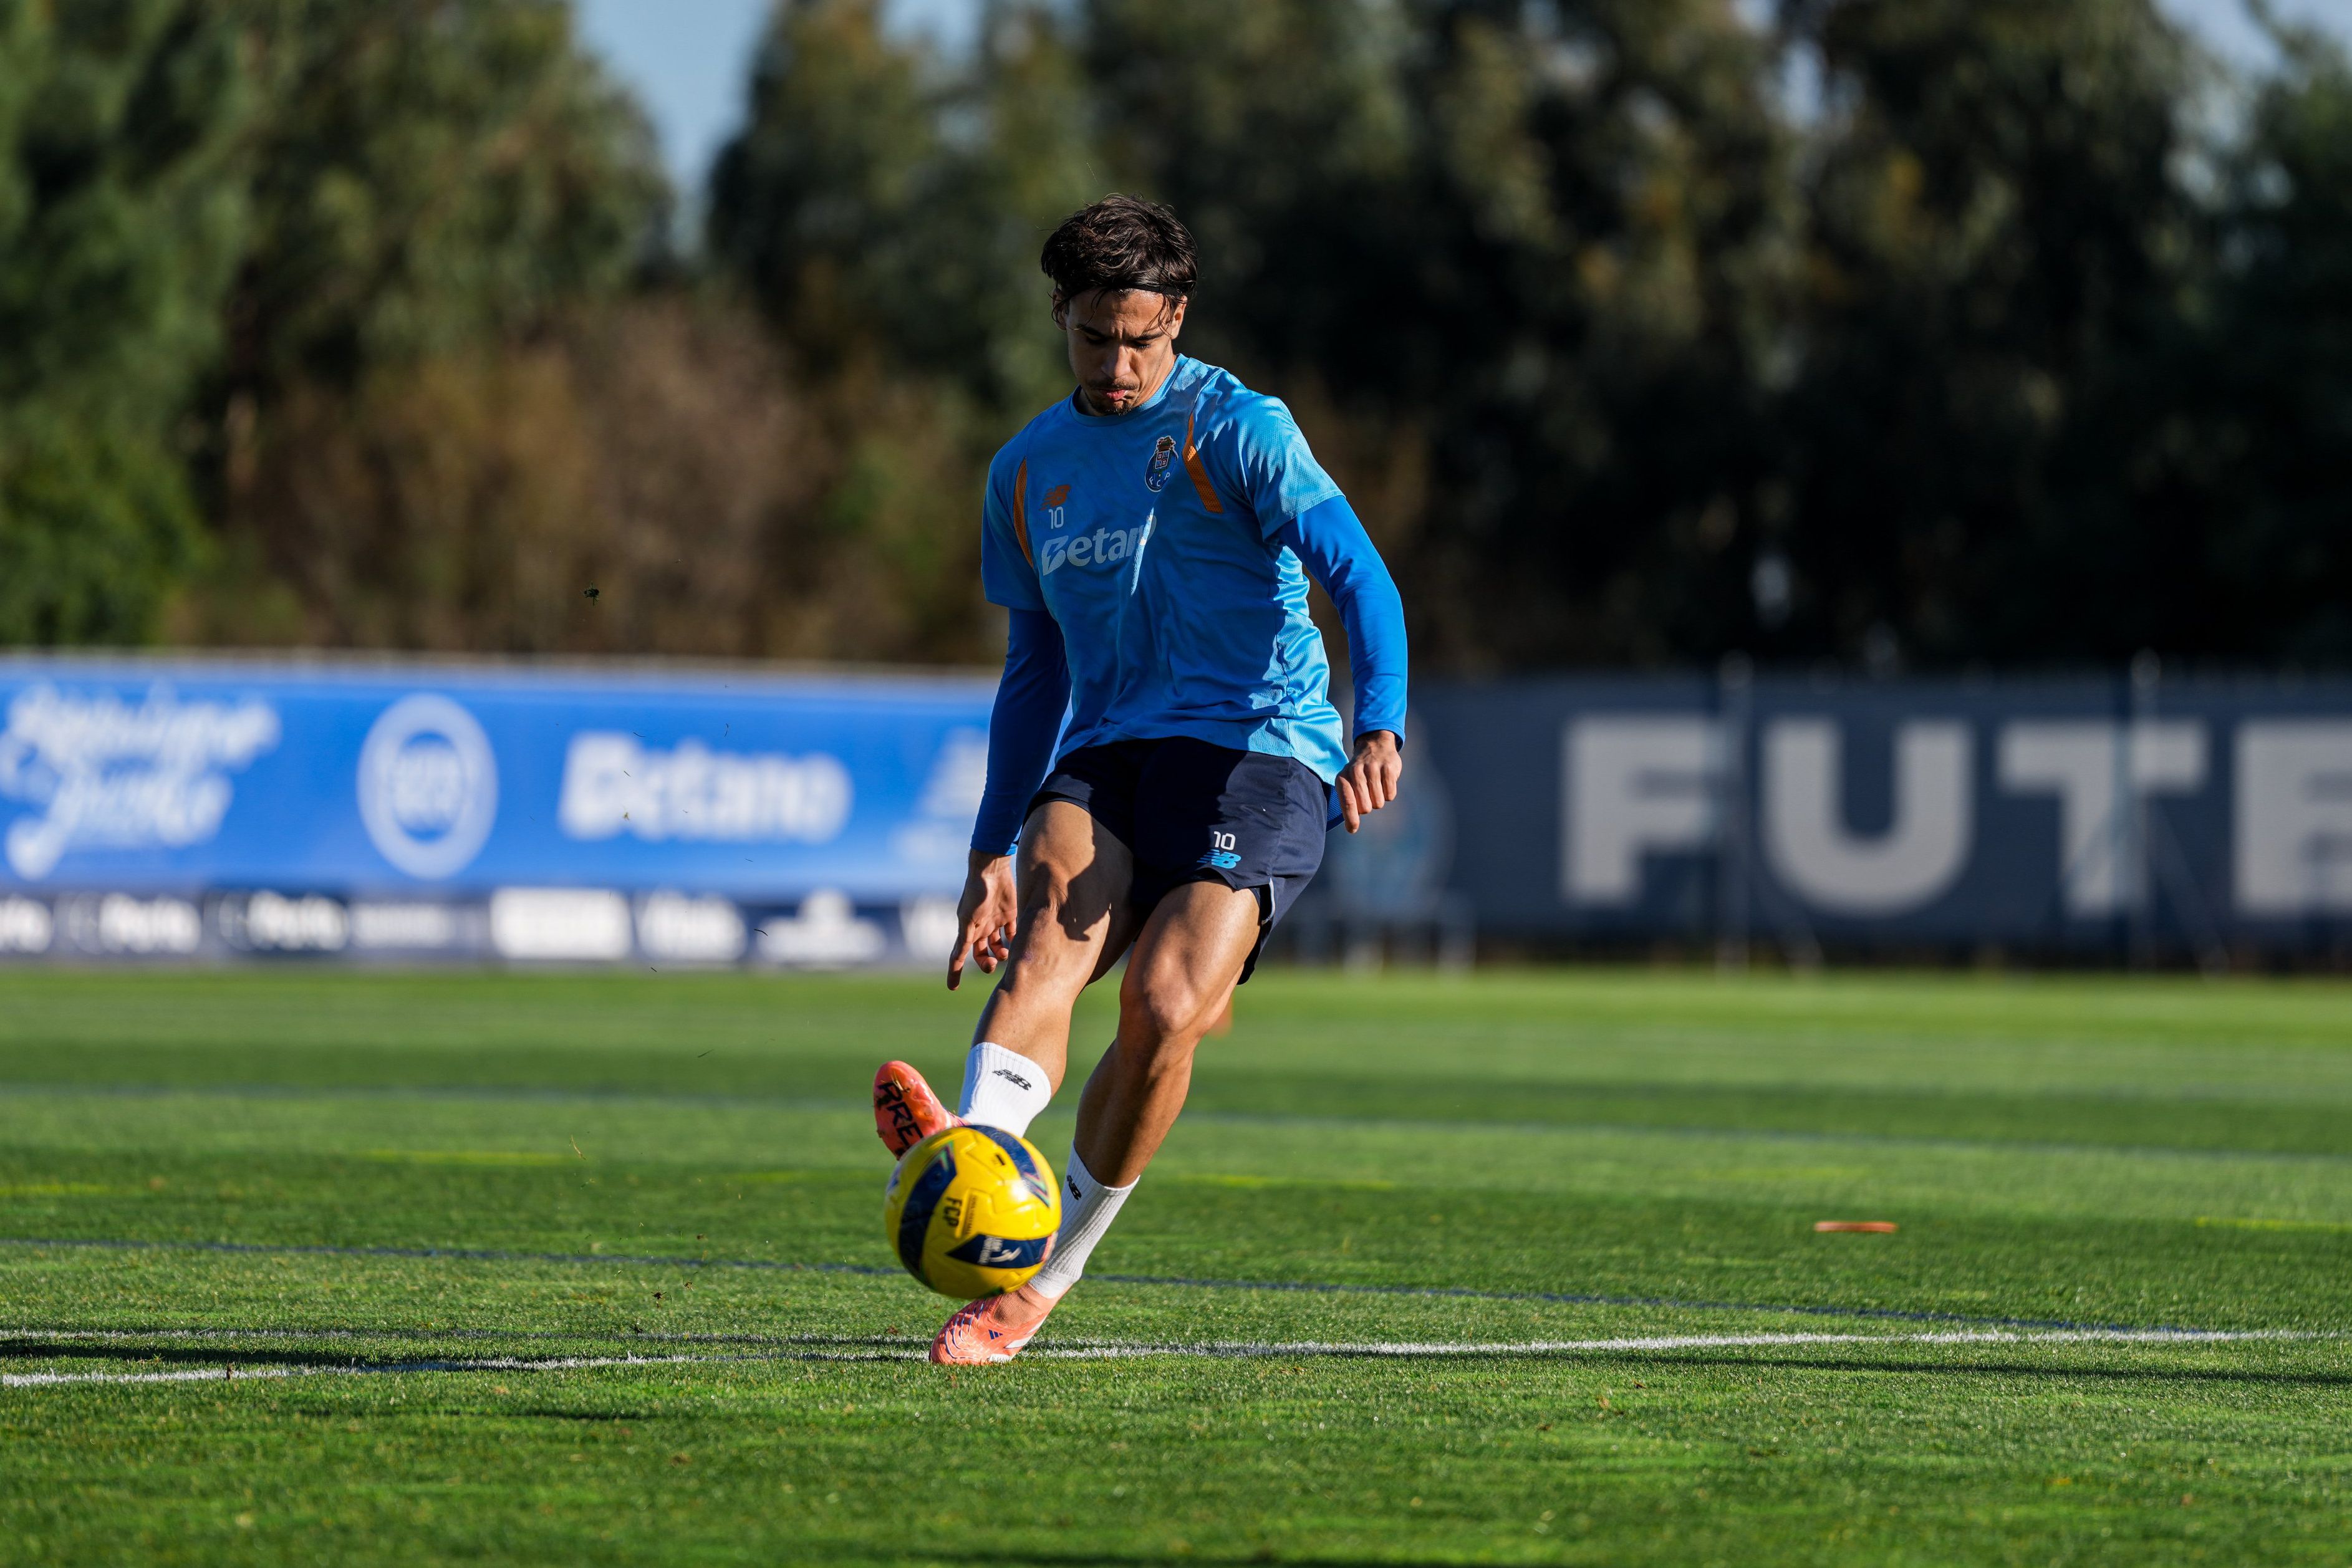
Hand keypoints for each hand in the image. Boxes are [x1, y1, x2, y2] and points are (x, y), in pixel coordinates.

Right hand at [948, 850, 1018, 989]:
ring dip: (1001, 954)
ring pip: (997, 945)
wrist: (991, 870)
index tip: (952, 987)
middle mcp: (980, 927)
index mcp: (967, 930)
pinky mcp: (1009, 913)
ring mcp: (994, 921)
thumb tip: (956, 958)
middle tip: (992, 966)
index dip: (955, 971)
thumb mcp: (967, 918)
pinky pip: (1012, 932)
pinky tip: (1017, 942)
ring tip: (1005, 956)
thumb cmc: (976, 893)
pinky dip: (1014, 940)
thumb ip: (964, 939)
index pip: (958, 955)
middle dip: (985, 963)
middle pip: (981, 953)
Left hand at [1335, 730, 1401, 833]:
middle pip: (1365, 807)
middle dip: (1368, 806)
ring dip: (1379, 799)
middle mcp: (1355, 772)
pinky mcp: (1389, 768)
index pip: (1347, 802)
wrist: (1375, 745)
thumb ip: (1348, 803)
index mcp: (1343, 778)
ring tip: (1376, 785)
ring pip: (1378, 803)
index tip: (1353, 829)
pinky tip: (1385, 781)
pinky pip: (1390, 795)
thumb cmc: (1360, 772)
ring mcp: (1373, 768)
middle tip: (1368, 793)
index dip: (1351, 818)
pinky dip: (1389, 792)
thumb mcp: (1348, 782)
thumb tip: (1351, 829)